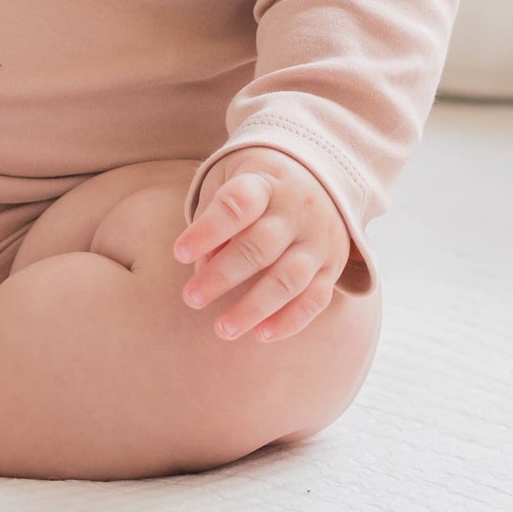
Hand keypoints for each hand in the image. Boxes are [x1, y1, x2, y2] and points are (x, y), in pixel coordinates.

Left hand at [170, 145, 351, 343]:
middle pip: (260, 246)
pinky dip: (290, 320)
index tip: (180, 254)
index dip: (208, 231)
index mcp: (266, 182)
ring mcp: (318, 239)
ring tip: (223, 329)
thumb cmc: (258, 185)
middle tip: (191, 298)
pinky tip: (261, 335)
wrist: (321, 176)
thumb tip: (202, 270)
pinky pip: (315, 298)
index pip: (236, 205)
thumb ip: (213, 220)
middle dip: (223, 276)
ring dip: (254, 307)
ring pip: (289, 278)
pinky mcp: (332, 266)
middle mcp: (297, 210)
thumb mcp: (231, 180)